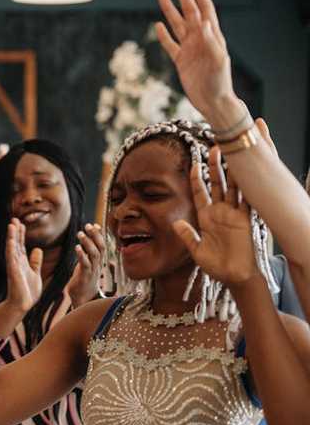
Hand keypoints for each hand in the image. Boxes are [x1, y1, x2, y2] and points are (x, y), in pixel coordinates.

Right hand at [1, 219, 43, 312]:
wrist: (23, 305)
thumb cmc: (28, 292)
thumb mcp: (35, 273)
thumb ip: (35, 262)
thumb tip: (37, 249)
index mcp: (22, 262)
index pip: (20, 245)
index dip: (21, 234)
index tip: (21, 223)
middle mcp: (16, 262)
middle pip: (16, 243)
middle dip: (15, 231)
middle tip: (14, 219)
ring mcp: (14, 266)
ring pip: (12, 248)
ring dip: (12, 236)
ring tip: (11, 224)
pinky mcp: (13, 272)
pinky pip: (12, 258)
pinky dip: (11, 248)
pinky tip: (11, 240)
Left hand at [63, 223, 106, 306]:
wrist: (84, 298)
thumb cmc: (84, 279)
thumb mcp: (87, 263)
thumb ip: (88, 251)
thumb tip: (89, 239)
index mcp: (99, 261)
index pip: (102, 245)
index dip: (99, 235)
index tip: (94, 225)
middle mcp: (98, 264)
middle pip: (100, 247)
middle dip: (95, 235)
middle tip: (87, 225)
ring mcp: (93, 271)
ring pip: (94, 254)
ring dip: (88, 243)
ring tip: (80, 233)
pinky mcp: (85, 276)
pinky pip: (85, 264)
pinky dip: (82, 255)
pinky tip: (77, 247)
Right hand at [155, 0, 236, 121]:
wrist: (212, 101)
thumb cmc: (219, 81)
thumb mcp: (218, 60)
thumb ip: (211, 40)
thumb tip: (204, 21)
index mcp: (211, 36)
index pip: (205, 9)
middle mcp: (200, 39)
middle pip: (189, 12)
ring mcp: (189, 49)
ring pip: (177, 25)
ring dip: (170, 10)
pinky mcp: (181, 61)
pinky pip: (170, 44)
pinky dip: (164, 35)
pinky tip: (158, 25)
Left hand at [172, 149, 257, 286]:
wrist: (234, 277)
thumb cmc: (215, 266)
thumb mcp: (196, 250)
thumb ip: (187, 235)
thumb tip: (176, 223)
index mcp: (205, 217)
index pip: (200, 192)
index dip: (196, 178)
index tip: (193, 163)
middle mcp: (220, 212)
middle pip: (217, 183)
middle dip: (215, 166)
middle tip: (214, 148)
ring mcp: (234, 214)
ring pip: (233, 187)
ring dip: (231, 170)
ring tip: (230, 153)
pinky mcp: (246, 219)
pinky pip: (247, 199)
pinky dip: (247, 186)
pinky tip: (246, 173)